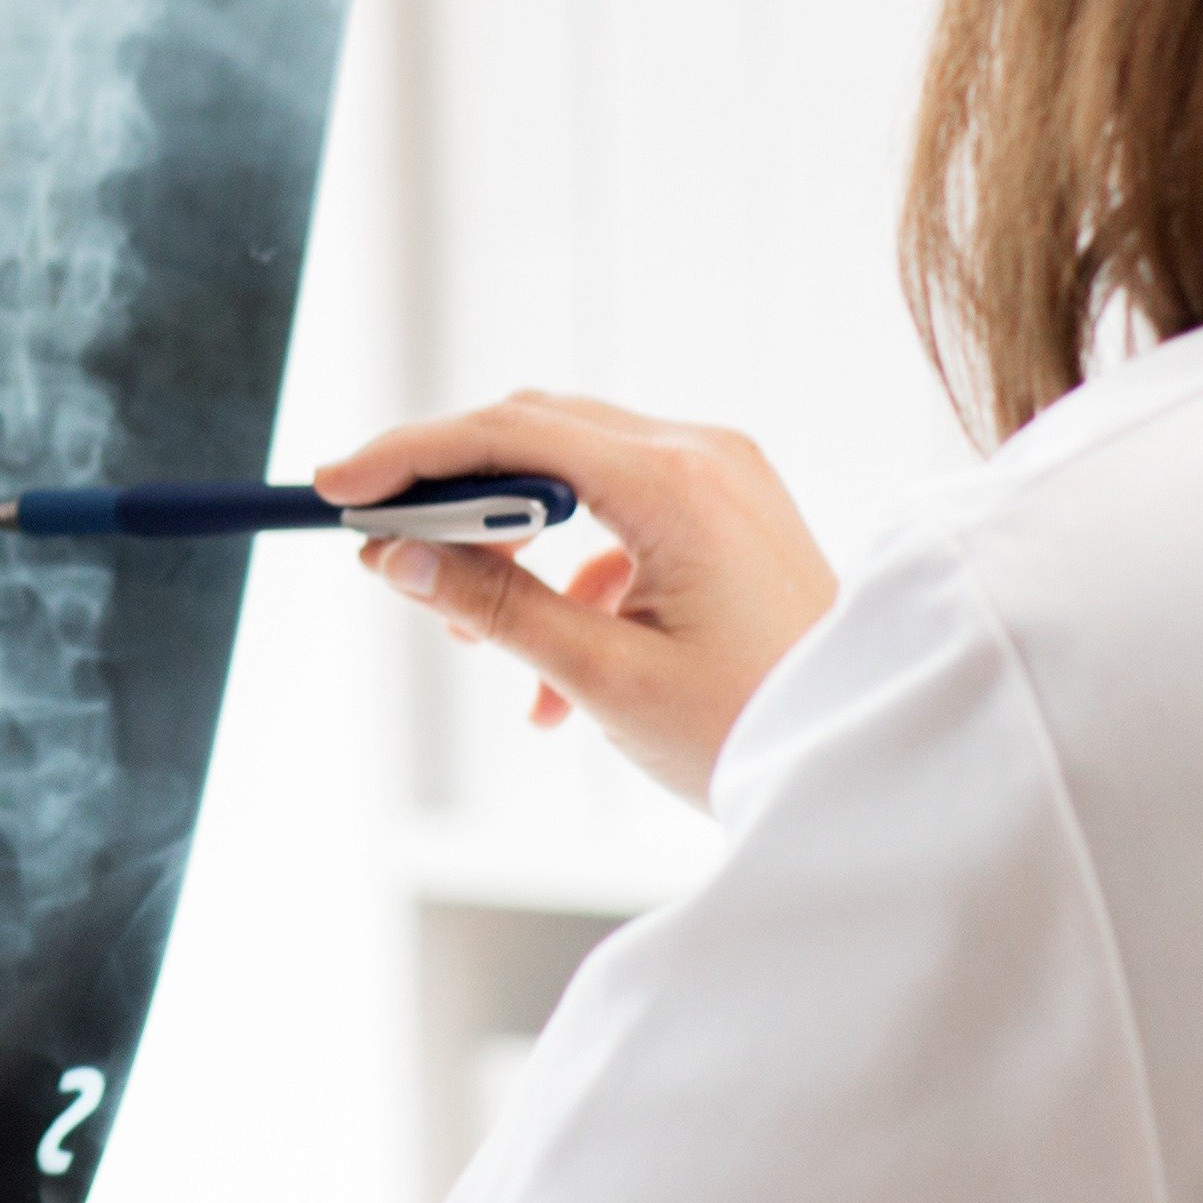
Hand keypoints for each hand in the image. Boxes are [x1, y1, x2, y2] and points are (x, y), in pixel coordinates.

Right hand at [316, 392, 840, 808]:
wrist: (866, 770)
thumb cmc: (754, 729)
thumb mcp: (605, 677)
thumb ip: (495, 607)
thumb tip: (399, 555)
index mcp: (678, 482)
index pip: (509, 432)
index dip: (409, 456)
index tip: (336, 488)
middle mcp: (704, 455)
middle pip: (535, 435)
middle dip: (450, 496)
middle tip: (384, 555)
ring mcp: (722, 478)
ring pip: (571, 475)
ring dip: (505, 544)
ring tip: (467, 634)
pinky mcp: (728, 513)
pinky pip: (616, 518)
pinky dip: (565, 577)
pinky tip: (548, 680)